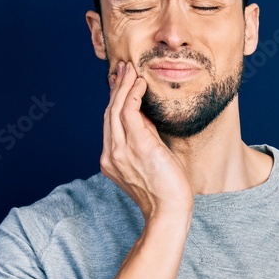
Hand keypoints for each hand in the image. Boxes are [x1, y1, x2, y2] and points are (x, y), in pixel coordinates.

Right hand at [100, 60, 193, 221]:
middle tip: (123, 67)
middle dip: (116, 88)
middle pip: (109, 113)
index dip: (114, 100)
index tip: (121, 82)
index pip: (110, 123)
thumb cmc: (165, 190)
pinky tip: (140, 83)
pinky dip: (133, 94)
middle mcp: (110, 154)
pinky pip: (129, 112)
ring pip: (115, 109)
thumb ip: (144, 138)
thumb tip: (144, 115)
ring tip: (130, 68)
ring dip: (123, 85)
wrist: (169, 211)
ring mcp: (120, 151)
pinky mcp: (136, 146)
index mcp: (111, 160)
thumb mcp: (150, 160)